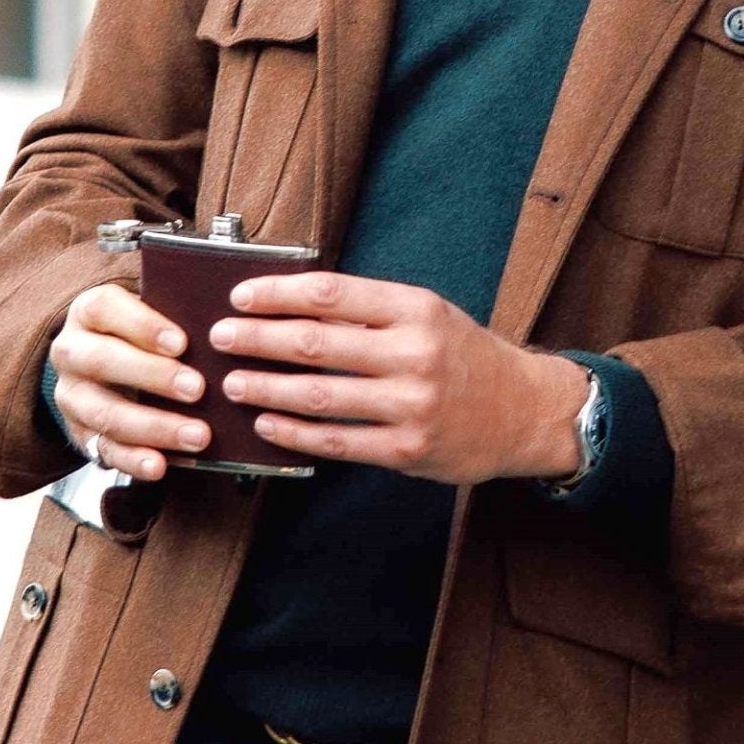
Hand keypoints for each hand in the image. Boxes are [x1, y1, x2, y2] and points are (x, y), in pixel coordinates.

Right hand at [48, 282, 210, 480]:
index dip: (143, 325)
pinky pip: (103, 450)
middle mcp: (71, 351)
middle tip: (198, 389)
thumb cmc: (143, 332)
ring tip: (198, 435)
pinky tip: (160, 465)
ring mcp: (72, 396)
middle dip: (152, 376)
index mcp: (88, 311)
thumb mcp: (152, 310)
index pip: (105, 309)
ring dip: (153, 426)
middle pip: (102, 360)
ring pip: (105, 412)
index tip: (182, 343)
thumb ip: (177, 311)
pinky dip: (133, 460)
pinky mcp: (79, 433)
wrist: (104, 365)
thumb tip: (224, 324)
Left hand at [208, 272, 587, 485]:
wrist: (523, 410)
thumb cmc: (463, 355)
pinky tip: (267, 423)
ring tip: (232, 382)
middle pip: (317, 343)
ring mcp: (412, 405)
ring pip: (320, 396)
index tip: (240, 296)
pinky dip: (294, 432)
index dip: (278, 294)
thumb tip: (290, 304)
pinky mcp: (408, 449)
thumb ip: (367, 311)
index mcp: (416, 309)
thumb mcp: (425, 315)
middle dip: (258, 339)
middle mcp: (416, 354)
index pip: (331, 294)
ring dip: (266, 388)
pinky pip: (337, 441)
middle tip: (220, 336)